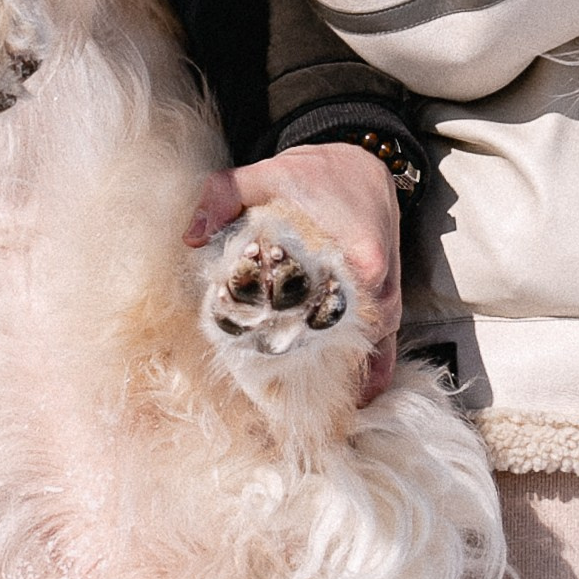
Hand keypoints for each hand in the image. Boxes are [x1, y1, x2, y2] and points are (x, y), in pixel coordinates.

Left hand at [188, 144, 403, 400]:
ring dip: (339, 380)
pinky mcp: (387, 308)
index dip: (304, 346)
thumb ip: (224, 194)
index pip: (337, 317)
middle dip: (316, 373)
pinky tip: (346, 403)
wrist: (362, 165)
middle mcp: (382, 288)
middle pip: (351, 345)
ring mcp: (388, 302)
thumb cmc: (315, 175)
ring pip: (368, 354)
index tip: (270, 367)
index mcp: (361, 258)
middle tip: (279, 404)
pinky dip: (366, 376)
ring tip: (304, 412)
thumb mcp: (266, 173)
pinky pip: (381, 351)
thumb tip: (190, 236)